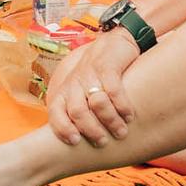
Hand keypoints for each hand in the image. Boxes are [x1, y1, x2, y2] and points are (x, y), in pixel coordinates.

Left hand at [46, 30, 140, 145]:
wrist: (115, 41)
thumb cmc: (96, 74)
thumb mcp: (81, 89)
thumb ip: (78, 110)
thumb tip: (77, 144)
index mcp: (64, 90)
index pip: (56, 112)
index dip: (63, 129)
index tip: (76, 141)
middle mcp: (75, 82)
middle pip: (77, 112)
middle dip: (91, 130)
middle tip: (103, 141)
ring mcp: (91, 73)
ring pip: (97, 103)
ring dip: (111, 121)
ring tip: (122, 131)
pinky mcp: (108, 66)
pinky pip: (114, 90)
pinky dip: (122, 106)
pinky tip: (129, 115)